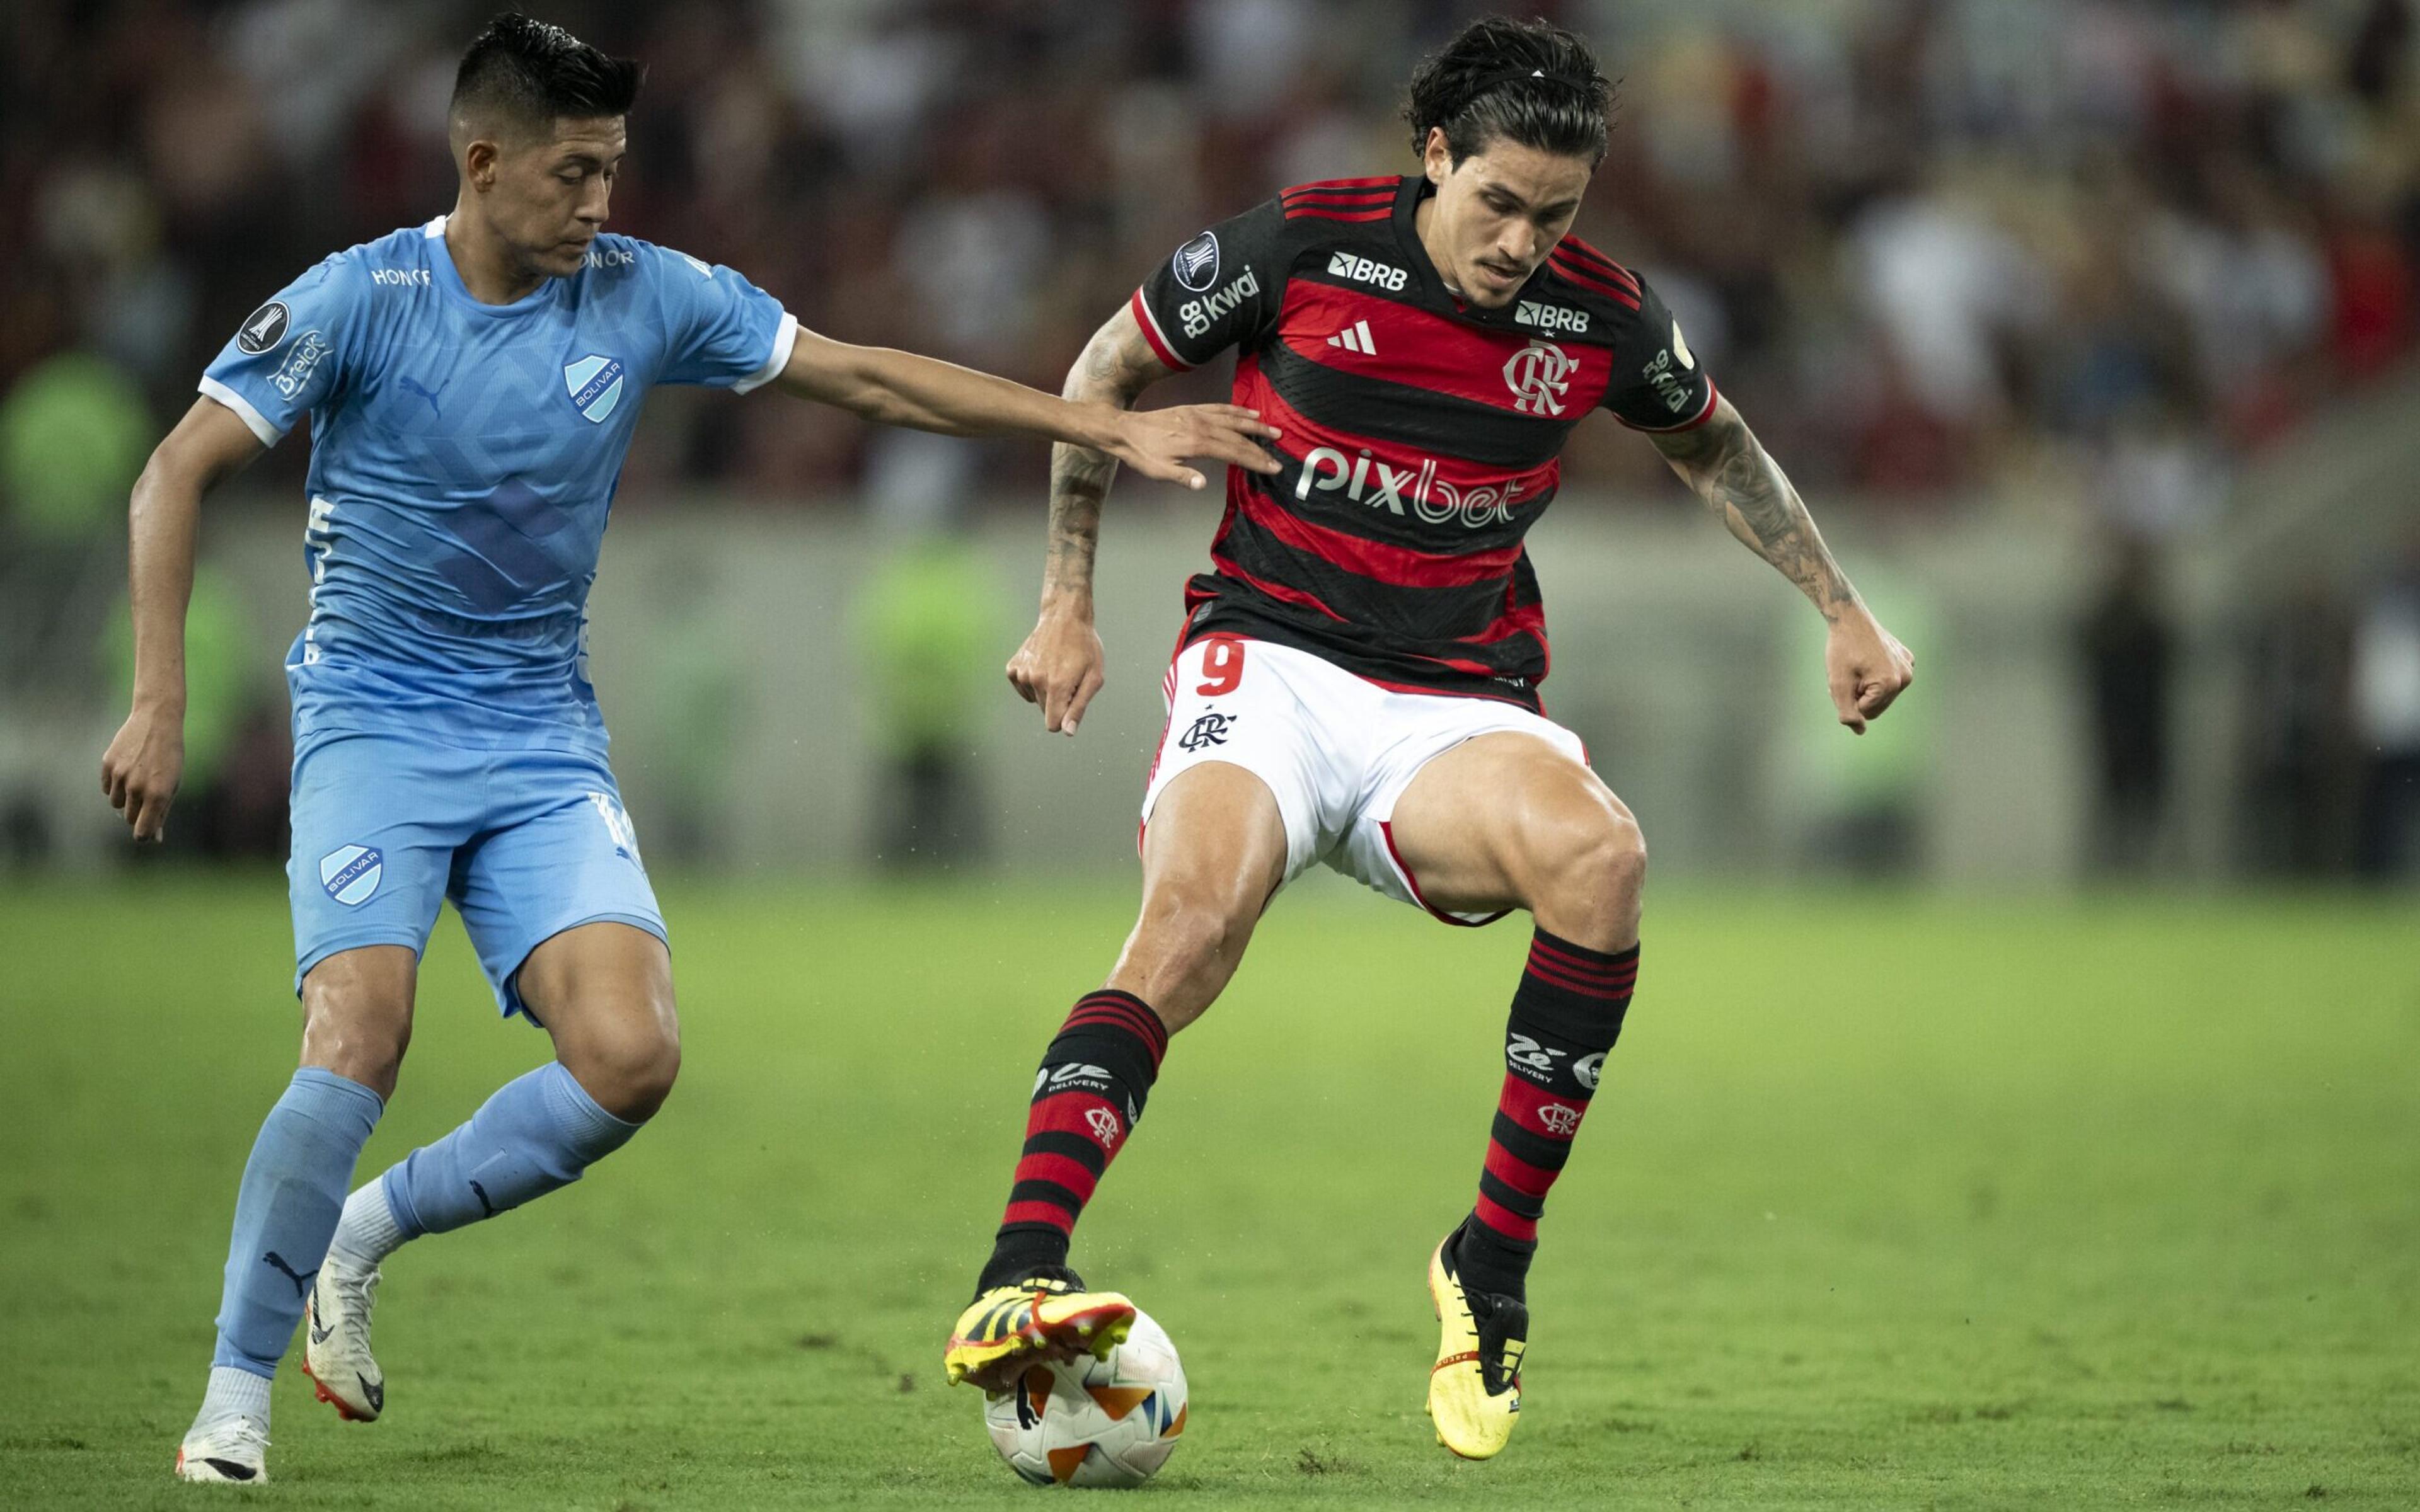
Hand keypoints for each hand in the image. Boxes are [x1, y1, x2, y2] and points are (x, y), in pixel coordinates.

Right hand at [101, 699, 185, 840]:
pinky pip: (106, 788)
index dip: (144, 835)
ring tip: (139, 778)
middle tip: (148, 796)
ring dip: (126, 798)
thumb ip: (162, 812)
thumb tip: (154, 838)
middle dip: (138, 813)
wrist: (157, 721)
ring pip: (116, 803)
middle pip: (130, 818)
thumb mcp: (173, 784)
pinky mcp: (107, 764)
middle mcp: (137, 787)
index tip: (146, 832)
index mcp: (157, 794)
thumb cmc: (170, 756)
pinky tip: (127, 769)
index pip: (142, 831)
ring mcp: (120, 776)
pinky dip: (115, 785)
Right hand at [1007, 600, 1106, 735]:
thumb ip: (1079, 707)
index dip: (1065, 717)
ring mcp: (1022, 673)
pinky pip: (1023, 688)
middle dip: (1057, 700)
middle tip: (1068, 676)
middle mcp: (1035, 680)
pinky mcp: (1013, 667)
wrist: (1064, 617)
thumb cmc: (1085, 647)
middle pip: (1044, 711)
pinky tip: (1042, 664)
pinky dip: (1032, 681)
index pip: (1053, 724)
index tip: (1072, 698)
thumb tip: (1067, 732)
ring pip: (1033, 699)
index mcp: (1057, 686)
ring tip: (1056, 666)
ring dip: (1045, 689)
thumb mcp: (1094, 678)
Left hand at [1100, 404, 1280, 490]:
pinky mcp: (1192, 409)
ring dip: (1255, 424)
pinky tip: (1248, 412)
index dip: (1255, 460)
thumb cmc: (1141, 454)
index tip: (1273, 467)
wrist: (1123, 429)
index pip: (1234, 451)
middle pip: (1238, 435)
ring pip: (1233, 418)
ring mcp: (1198, 414)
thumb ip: (1182, 477)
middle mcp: (1201, 425)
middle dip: (1261, 446)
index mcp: (1196, 442)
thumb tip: (1203, 484)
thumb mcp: (1158, 471)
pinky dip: (1237, 410)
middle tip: (1279, 454)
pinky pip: (1220, 407)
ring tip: (1273, 430)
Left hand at [1825, 608, 1913, 734]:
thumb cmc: (1842, 650)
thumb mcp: (1838, 685)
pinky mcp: (1906, 658)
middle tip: (1849, 674)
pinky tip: (1868, 659)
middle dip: (1859, 695)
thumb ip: (1848, 713)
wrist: (1850, 618)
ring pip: (1882, 694)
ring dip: (1866, 687)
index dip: (1849, 699)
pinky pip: (1888, 679)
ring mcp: (1908, 666)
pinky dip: (1875, 675)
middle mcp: (1906, 677)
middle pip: (1877, 706)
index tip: (1846, 678)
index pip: (1866, 712)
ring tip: (1857, 668)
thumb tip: (1860, 731)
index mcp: (1891, 684)